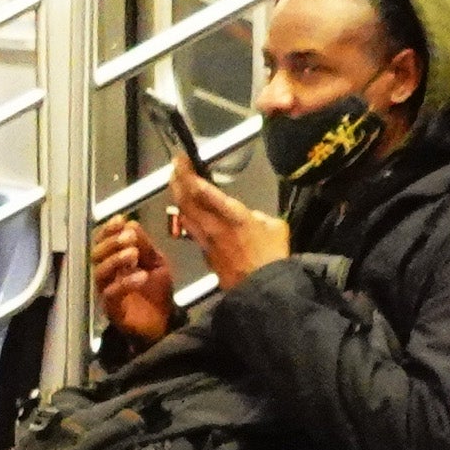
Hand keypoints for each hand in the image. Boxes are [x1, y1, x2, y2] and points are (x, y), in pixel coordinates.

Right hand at [88, 214, 174, 343]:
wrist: (164, 323)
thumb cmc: (157, 293)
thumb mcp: (156, 263)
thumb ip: (145, 246)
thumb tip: (131, 224)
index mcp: (115, 261)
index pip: (104, 242)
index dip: (109, 230)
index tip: (120, 220)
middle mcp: (107, 275)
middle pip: (96, 254)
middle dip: (111, 243)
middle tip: (128, 237)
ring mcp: (107, 292)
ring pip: (100, 272)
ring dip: (116, 259)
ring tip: (133, 253)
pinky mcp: (112, 309)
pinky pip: (111, 293)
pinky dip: (125, 282)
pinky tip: (141, 276)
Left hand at [166, 154, 286, 287]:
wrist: (261, 288)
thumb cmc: (272, 257)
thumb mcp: (275, 227)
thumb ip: (259, 217)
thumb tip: (252, 217)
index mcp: (234, 216)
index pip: (204, 192)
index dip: (189, 174)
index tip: (182, 160)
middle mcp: (215, 226)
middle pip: (187, 201)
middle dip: (178, 181)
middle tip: (174, 166)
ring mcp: (207, 240)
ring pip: (184, 214)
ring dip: (177, 196)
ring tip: (175, 182)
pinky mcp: (205, 253)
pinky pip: (190, 229)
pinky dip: (184, 214)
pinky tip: (184, 208)